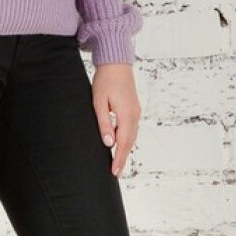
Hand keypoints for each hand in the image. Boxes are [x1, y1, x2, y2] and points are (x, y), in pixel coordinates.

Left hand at [92, 62, 139, 176]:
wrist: (116, 63)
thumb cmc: (105, 80)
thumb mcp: (99, 103)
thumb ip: (103, 124)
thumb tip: (108, 143)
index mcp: (126, 115)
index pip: (123, 143)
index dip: (119, 159)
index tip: (115, 172)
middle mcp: (135, 115)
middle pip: (130, 142)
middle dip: (123, 158)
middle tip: (115, 172)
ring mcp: (136, 112)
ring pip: (132, 136)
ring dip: (125, 150)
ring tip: (117, 162)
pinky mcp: (134, 109)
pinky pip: (132, 129)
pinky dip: (127, 139)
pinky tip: (119, 144)